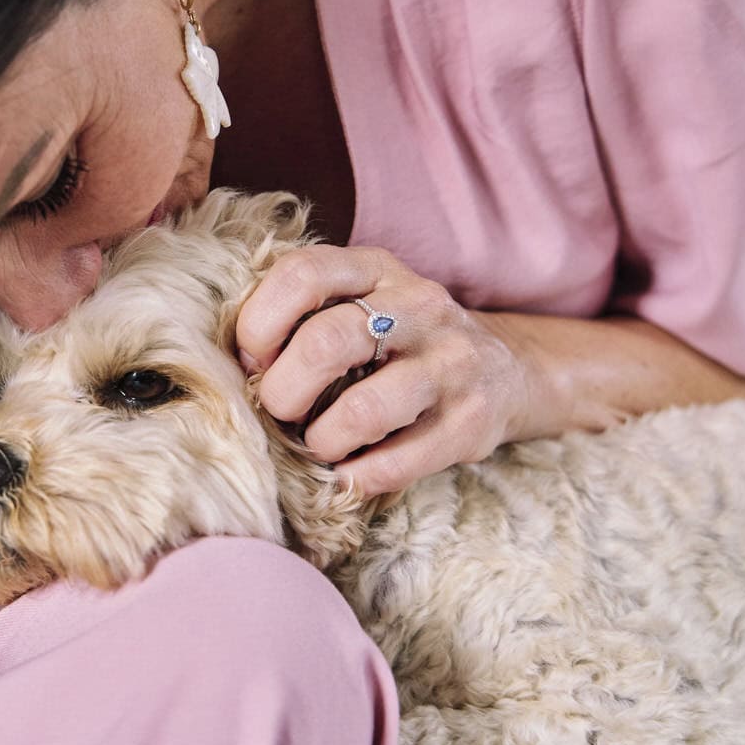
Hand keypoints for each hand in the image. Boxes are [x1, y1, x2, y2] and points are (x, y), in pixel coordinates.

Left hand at [236, 245, 535, 495]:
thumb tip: (238, 362)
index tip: (254, 360)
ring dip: (322, 439)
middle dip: (284, 390)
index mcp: (377, 269)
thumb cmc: (400, 340)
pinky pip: (399, 461)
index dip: (261, 323)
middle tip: (280, 410)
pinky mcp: (471, 423)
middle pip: (327, 342)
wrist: (506, 369)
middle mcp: (420, 306)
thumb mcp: (361, 301)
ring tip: (319, 443)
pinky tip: (348, 474)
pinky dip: (358, 476)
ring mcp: (451, 364)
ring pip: (364, 409)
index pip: (303, 274)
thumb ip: (305, 313)